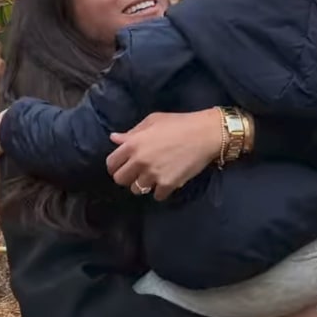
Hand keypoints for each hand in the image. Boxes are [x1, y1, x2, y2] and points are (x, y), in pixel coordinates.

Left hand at [105, 109, 220, 199]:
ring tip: (153, 176)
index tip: (122, 165)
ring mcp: (153, 175)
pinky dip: (160, 191)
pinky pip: (156, 196)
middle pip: (120, 180)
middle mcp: (140, 161)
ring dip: (143, 185)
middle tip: (137, 172)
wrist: (206, 134)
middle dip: (127, 177)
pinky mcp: (168, 185)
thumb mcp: (153, 121)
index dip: (115, 165)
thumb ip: (132, 132)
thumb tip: (114, 139)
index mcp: (133, 144)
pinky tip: (166, 181)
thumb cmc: (179, 123)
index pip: (111, 164)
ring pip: (137, 190)